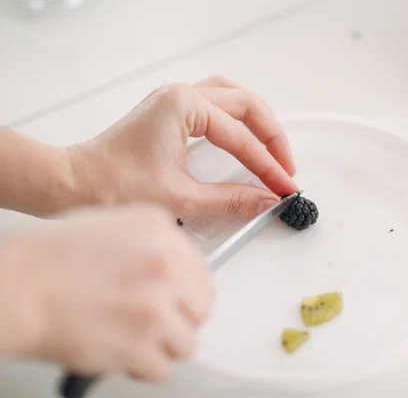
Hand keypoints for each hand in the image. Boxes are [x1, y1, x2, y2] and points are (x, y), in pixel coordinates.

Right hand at [0, 204, 212, 381]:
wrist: (19, 287)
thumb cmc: (52, 257)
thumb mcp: (112, 223)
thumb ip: (153, 239)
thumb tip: (177, 262)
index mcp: (161, 233)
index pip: (204, 274)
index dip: (190, 293)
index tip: (181, 302)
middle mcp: (164, 267)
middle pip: (201, 309)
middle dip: (181, 319)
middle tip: (160, 322)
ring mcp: (154, 308)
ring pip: (187, 343)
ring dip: (164, 345)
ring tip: (139, 338)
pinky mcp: (138, 346)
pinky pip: (162, 369)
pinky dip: (144, 368)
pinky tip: (127, 354)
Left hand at [68, 75, 297, 219]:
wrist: (71, 184)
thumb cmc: (112, 187)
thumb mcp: (181, 198)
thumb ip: (231, 199)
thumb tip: (266, 201)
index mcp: (184, 106)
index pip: (241, 138)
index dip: (268, 165)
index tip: (284, 186)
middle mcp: (180, 95)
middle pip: (245, 104)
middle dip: (271, 136)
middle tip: (285, 167)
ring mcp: (173, 101)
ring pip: (231, 95)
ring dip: (256, 119)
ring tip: (272, 146)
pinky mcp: (168, 113)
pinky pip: (214, 102)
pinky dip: (235, 116)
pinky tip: (242, 133)